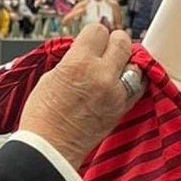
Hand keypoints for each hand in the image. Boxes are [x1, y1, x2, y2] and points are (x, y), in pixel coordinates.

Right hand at [19, 25, 141, 169]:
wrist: (50, 150)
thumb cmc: (42, 118)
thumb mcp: (50, 77)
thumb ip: (72, 61)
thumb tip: (85, 53)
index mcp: (79, 63)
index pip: (98, 30)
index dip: (93, 35)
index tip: (91, 40)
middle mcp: (101, 75)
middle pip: (122, 41)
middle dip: (113, 42)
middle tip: (106, 49)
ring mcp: (116, 93)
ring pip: (135, 62)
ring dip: (125, 61)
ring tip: (114, 67)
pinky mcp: (122, 109)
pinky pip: (138, 86)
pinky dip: (131, 80)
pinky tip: (120, 82)